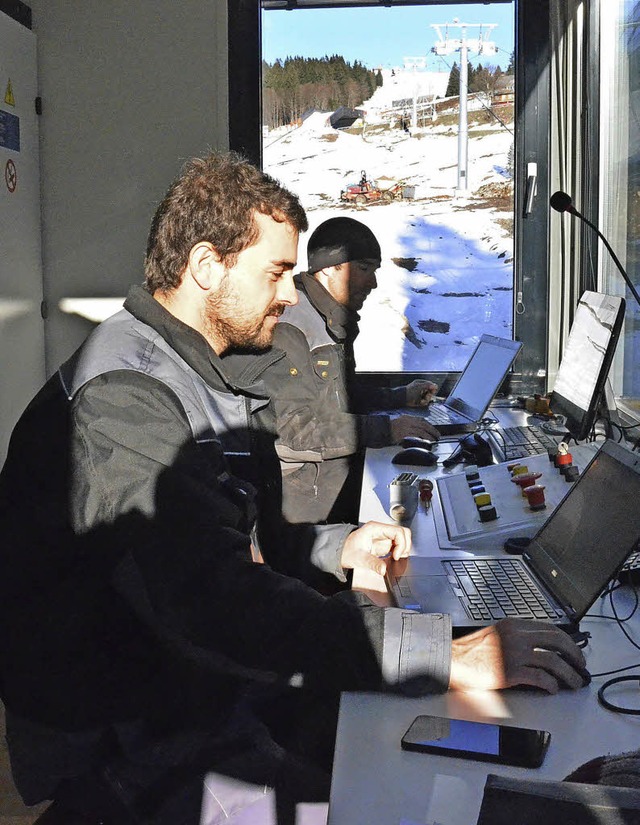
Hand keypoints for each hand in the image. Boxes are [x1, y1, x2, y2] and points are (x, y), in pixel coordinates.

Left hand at [341, 521, 411, 575]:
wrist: (341, 552)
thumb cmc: (347, 551)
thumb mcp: (359, 558)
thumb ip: (373, 563)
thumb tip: (384, 570)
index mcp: (375, 528)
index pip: (398, 531)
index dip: (401, 544)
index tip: (396, 556)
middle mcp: (381, 530)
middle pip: (403, 532)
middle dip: (405, 545)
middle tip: (398, 557)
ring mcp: (384, 536)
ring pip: (402, 538)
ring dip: (403, 548)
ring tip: (395, 558)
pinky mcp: (384, 544)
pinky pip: (398, 545)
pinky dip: (400, 552)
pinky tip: (393, 558)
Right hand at [390, 415, 439, 443]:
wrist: (381, 429)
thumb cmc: (389, 427)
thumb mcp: (400, 422)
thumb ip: (408, 424)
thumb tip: (417, 430)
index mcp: (408, 417)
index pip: (421, 420)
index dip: (429, 425)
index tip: (433, 429)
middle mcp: (408, 421)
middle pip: (424, 425)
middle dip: (432, 430)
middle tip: (437, 435)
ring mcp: (406, 427)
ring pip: (421, 431)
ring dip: (429, 435)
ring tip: (433, 439)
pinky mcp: (405, 433)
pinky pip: (416, 436)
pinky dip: (421, 439)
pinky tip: (425, 441)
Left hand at [405, 380, 438, 406]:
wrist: (402, 398)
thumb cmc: (409, 391)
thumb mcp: (419, 386)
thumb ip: (428, 385)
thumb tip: (435, 385)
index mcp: (421, 384)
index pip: (431, 386)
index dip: (433, 388)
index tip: (433, 391)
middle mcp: (422, 390)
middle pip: (431, 392)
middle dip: (429, 395)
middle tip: (427, 395)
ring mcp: (420, 396)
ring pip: (428, 398)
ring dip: (426, 399)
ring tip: (422, 400)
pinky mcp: (419, 401)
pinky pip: (425, 402)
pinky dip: (423, 402)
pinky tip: (420, 402)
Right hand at [449, 618, 587, 692]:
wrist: (452, 661)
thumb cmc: (471, 652)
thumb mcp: (496, 635)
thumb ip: (517, 637)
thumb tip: (541, 649)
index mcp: (513, 625)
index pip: (550, 629)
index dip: (567, 641)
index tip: (574, 651)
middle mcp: (516, 636)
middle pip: (557, 641)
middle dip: (574, 654)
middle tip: (580, 665)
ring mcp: (514, 653)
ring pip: (553, 661)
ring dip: (569, 674)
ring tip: (574, 682)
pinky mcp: (511, 672)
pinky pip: (541, 678)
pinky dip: (552, 684)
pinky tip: (553, 689)